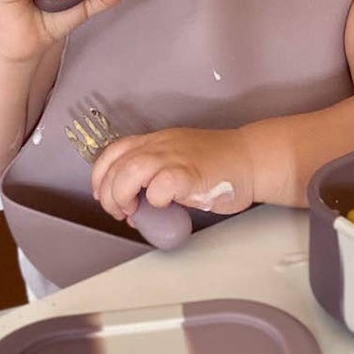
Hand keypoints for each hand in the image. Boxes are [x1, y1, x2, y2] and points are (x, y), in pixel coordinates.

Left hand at [89, 126, 255, 223]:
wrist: (252, 160)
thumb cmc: (219, 168)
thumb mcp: (178, 165)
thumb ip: (154, 182)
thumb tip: (134, 211)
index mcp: (156, 142)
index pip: (113, 151)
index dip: (101, 175)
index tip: (103, 195)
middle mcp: (161, 146)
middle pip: (116, 164)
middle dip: (110, 193)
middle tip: (121, 211)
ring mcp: (175, 157)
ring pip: (131, 170)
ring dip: (123, 195)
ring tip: (133, 211)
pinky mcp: (190, 173)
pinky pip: (160, 185)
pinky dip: (155, 199)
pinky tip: (164, 205)